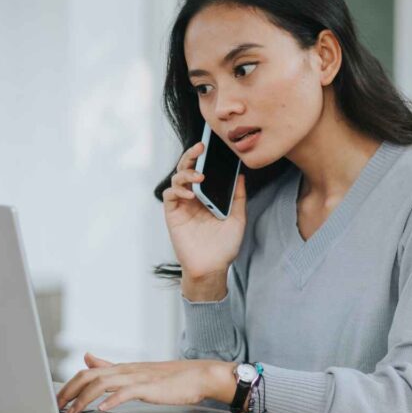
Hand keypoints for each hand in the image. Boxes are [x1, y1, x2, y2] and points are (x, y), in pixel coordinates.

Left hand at [55, 352, 236, 412]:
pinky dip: (113, 400)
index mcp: (121, 368)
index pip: (87, 372)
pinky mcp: (149, 387)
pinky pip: (127, 392)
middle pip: (89, 376)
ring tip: (72, 412)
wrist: (197, 375)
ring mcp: (137, 377)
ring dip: (84, 398)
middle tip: (56, 407)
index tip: (56, 399)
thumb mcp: (134, 372)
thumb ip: (109, 366)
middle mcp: (125, 370)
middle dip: (69, 391)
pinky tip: (103, 409)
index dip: (69, 385)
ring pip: (103, 383)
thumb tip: (86, 357)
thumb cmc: (168, 378)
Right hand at [162, 142, 246, 299]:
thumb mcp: (237, 218)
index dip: (204, 158)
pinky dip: (178, 190)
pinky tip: (190, 194)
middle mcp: (193, 197)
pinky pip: (170, 196)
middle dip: (191, 156)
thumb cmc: (224, 246)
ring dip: (186, 173)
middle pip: (187, 169)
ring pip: (177, 179)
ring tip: (198, 176)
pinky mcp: (173, 214)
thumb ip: (237, 197)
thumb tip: (241, 176)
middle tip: (200, 148)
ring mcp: (182, 205)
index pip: (203, 170)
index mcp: (207, 195)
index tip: (211, 146)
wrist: (213, 267)